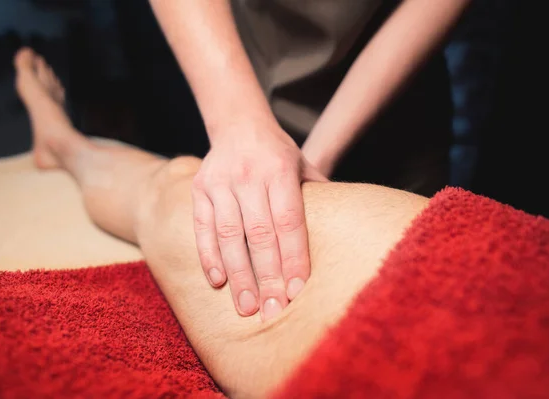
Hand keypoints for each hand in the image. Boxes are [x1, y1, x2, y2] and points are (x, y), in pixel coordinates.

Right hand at [192, 122, 326, 320]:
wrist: (238, 123)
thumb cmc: (278, 153)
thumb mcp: (303, 165)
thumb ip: (320, 195)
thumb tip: (350, 229)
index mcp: (280, 171)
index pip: (289, 221)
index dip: (293, 258)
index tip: (298, 291)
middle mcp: (249, 176)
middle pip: (259, 234)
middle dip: (267, 276)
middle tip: (272, 311)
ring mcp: (220, 182)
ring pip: (229, 235)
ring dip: (238, 274)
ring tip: (247, 306)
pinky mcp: (199, 189)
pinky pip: (201, 227)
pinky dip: (208, 255)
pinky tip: (217, 281)